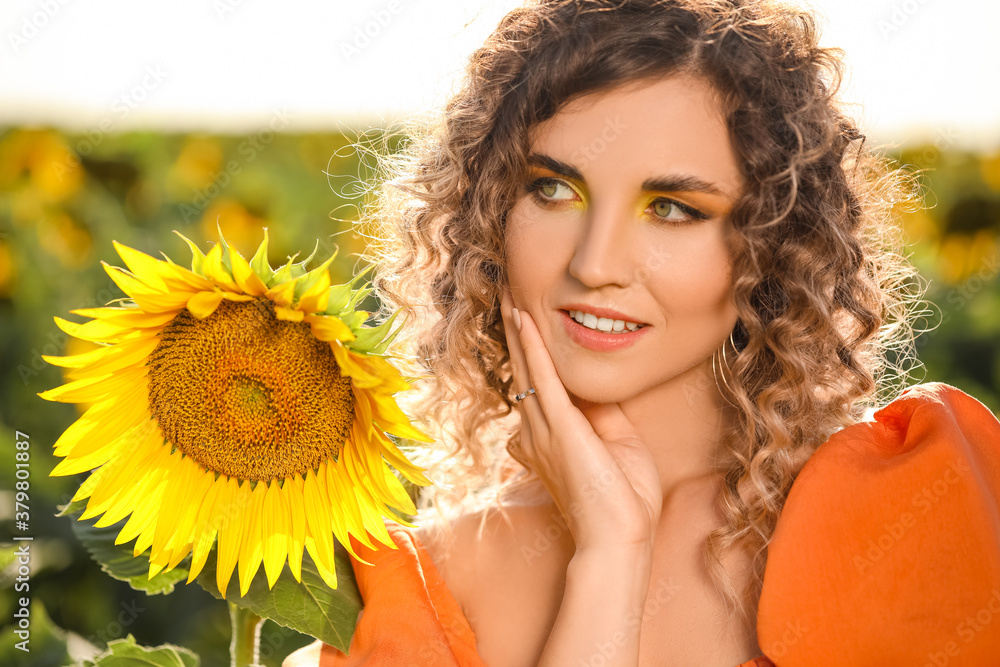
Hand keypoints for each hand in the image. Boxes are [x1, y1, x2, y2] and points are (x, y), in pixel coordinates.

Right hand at [500, 287, 662, 552]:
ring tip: (510, 298)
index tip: (526, 324)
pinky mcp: (560, 428)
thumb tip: (595, 384)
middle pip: (523, 371)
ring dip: (518, 331)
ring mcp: (544, 430)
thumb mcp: (617, 443)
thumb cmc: (622, 499)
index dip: (531, 354)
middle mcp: (537, 431)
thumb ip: (603, 411)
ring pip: (527, 369)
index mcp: (550, 438)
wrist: (619, 538)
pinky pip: (543, 378)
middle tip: (507, 297)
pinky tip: (524, 320)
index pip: (537, 386)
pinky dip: (532, 347)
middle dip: (515, 333)